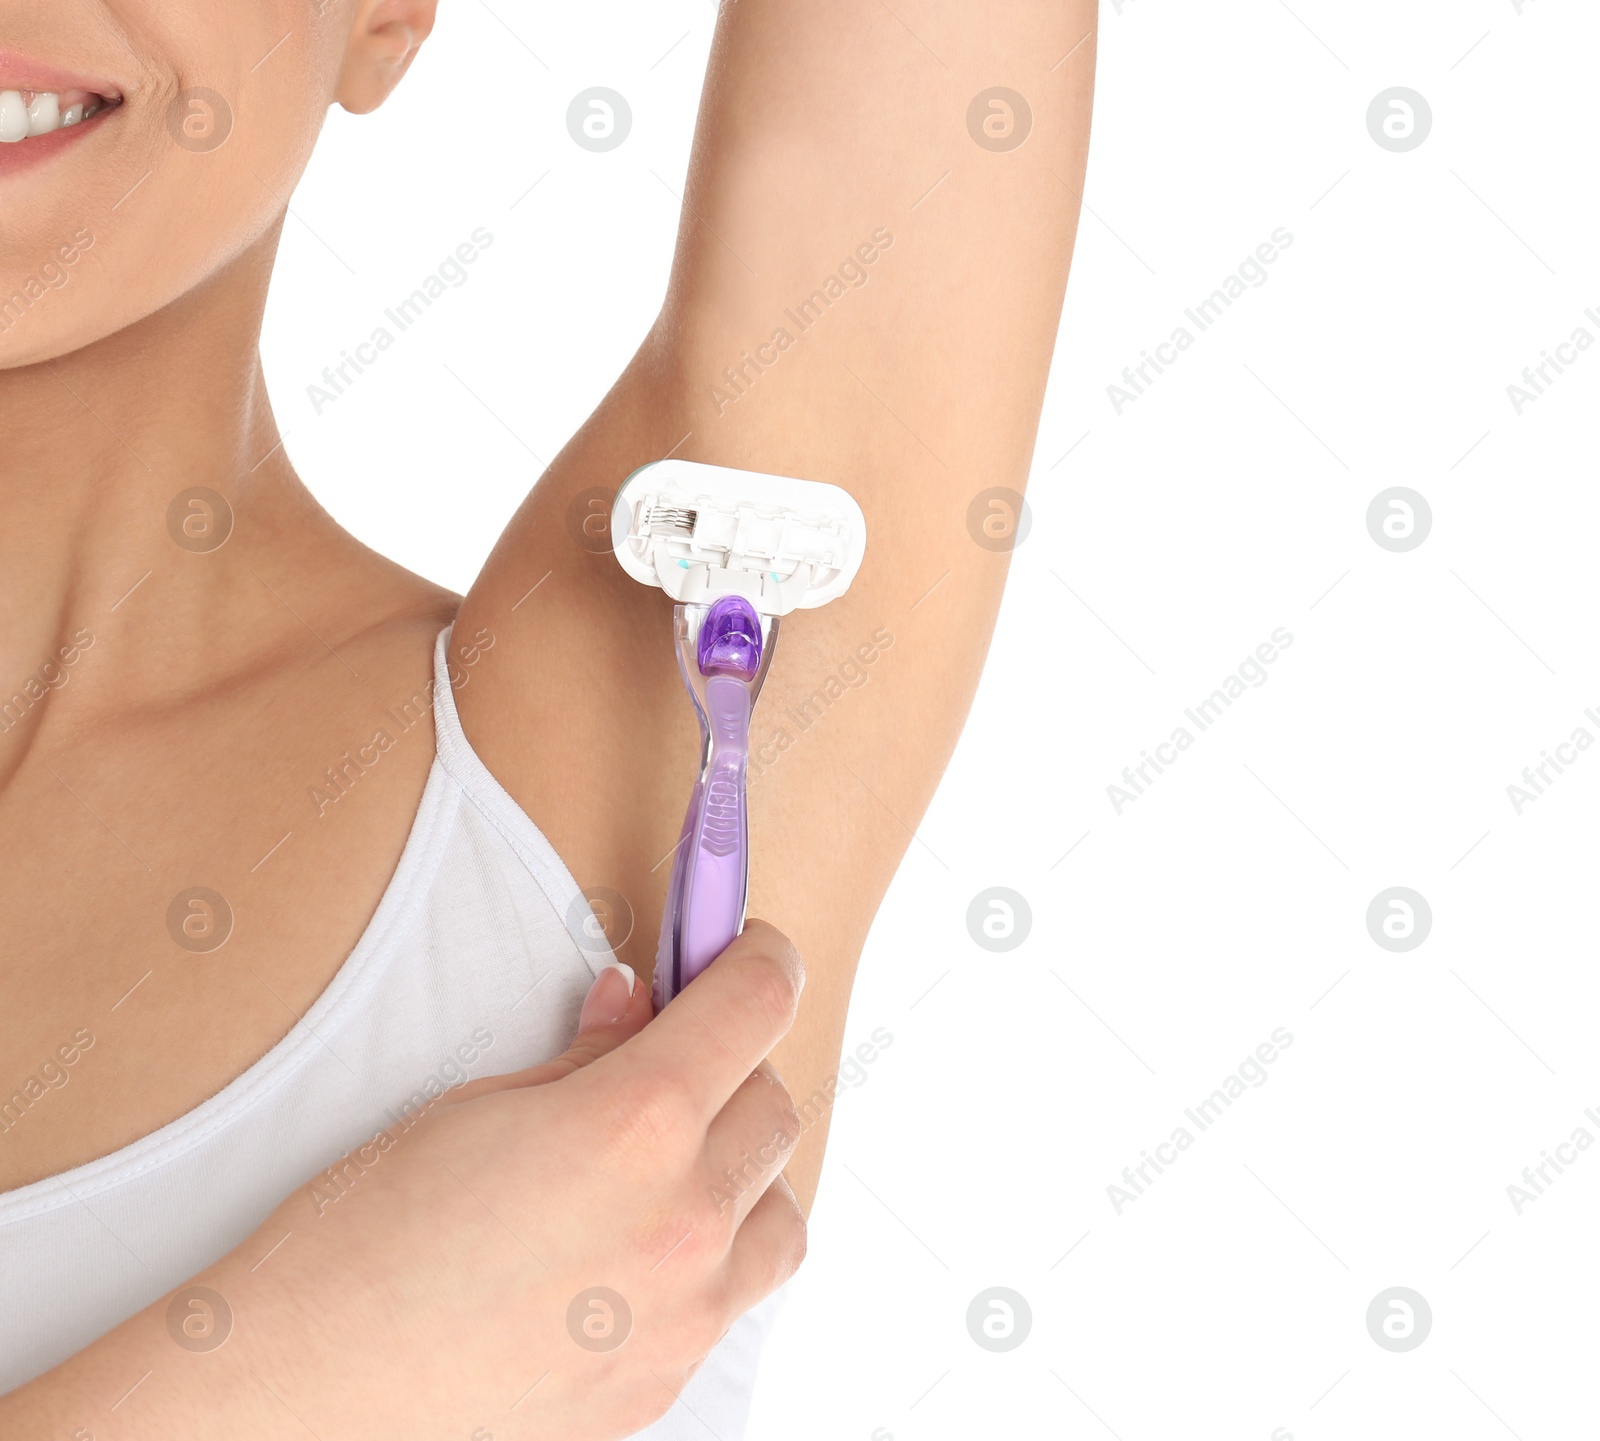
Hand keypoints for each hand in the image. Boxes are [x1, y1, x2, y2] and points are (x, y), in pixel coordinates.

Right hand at [3, 922, 807, 1440]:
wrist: (307, 1394)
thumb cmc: (363, 1238)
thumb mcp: (474, 1109)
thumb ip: (586, 1053)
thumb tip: (639, 1002)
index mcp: (636, 1126)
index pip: (757, 1006)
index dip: (761, 959)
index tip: (749, 949)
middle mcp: (684, 1219)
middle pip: (774, 1104)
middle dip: (739, 1062)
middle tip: (679, 1051)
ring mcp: (685, 1313)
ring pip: (780, 1209)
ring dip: (744, 1165)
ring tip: (671, 1156)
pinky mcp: (666, 1379)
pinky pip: (735, 1293)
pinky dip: (715, 1251)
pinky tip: (640, 1241)